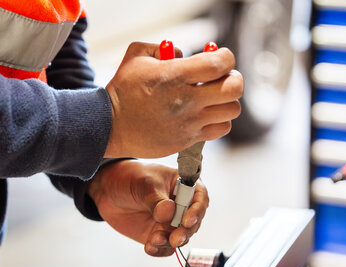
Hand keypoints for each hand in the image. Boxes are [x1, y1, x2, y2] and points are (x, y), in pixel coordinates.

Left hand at [87, 160, 208, 256]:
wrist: (108, 190)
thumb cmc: (130, 177)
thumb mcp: (143, 184)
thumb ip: (156, 199)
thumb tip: (169, 212)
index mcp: (184, 185)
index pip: (200, 198)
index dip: (196, 211)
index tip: (187, 221)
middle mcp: (182, 205)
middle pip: (193, 222)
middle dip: (184, 232)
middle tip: (174, 239)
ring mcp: (171, 221)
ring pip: (180, 237)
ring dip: (170, 243)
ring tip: (154, 240)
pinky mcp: (158, 234)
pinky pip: (165, 247)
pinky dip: (159, 250)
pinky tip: (149, 247)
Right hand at [105, 42, 242, 157]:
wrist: (110, 126)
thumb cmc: (123, 90)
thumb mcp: (136, 56)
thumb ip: (162, 47)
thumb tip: (182, 54)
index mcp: (176, 76)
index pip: (220, 63)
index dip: (225, 57)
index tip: (218, 58)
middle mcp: (187, 100)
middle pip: (234, 88)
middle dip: (233, 79)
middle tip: (221, 79)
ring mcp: (190, 122)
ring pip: (232, 111)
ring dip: (227, 102)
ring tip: (214, 99)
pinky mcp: (189, 139)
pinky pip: (220, 129)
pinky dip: (219, 121)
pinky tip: (206, 115)